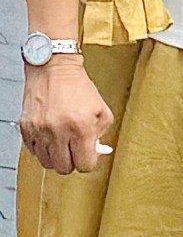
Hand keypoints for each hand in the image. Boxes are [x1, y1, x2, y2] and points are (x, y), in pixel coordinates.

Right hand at [19, 55, 113, 174]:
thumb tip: (96, 152)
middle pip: (64, 168)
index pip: (85, 165)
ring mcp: (40, 131)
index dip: (88, 160)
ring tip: (61, 140)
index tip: (87, 154)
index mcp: (81, 127)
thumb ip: (101, 133)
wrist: (54, 67)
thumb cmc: (77, 86)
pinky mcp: (27, 128)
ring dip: (56, 155)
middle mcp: (59, 131)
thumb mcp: (101, 108)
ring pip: (47, 163)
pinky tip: (49, 134)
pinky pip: (34, 151)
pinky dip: (42, 147)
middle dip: (72, 160)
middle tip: (74, 148)